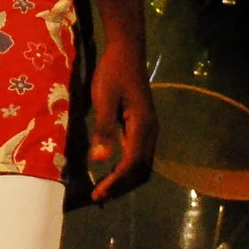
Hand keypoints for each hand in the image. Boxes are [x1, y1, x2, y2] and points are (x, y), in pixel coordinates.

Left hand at [85, 42, 155, 202]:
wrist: (127, 50)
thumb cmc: (113, 72)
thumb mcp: (104, 98)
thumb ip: (104, 129)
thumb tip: (100, 160)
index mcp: (142, 126)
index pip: (131, 165)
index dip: (115, 182)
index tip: (97, 194)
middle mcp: (150, 132)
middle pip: (140, 171)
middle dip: (121, 186)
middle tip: (98, 197)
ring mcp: (148, 129)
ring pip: (141, 165)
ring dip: (124, 180)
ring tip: (104, 189)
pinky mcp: (142, 126)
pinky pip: (138, 155)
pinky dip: (126, 169)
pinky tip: (110, 171)